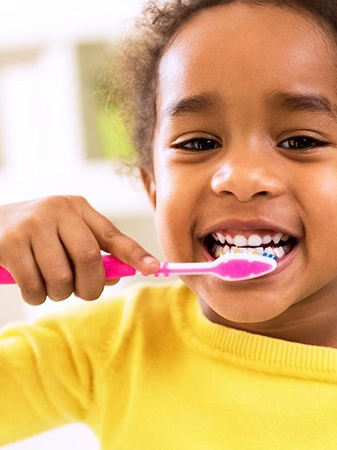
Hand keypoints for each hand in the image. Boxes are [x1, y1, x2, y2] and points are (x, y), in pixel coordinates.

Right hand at [0, 196, 159, 304]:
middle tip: (84, 293)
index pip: (113, 234)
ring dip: (60, 293)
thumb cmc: (38, 235)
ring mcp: (32, 225)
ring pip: (61, 277)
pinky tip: (31, 286)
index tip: (154, 268)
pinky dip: (37, 296)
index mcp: (79, 208)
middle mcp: (58, 211)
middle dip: (91, 286)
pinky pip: (34, 286)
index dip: (135, 254)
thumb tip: (117, 278)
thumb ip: (93, 252)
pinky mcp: (8, 244)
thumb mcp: (67, 233)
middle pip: (89, 258)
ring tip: (51, 286)